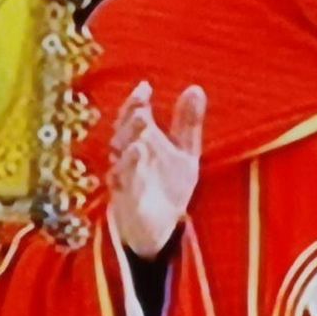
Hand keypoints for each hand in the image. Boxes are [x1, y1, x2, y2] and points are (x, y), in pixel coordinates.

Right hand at [108, 81, 206, 258]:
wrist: (161, 228)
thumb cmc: (168, 185)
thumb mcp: (184, 152)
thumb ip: (188, 123)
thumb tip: (195, 87)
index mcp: (142, 142)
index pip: (134, 116)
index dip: (136, 101)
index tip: (145, 87)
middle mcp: (129, 157)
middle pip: (123, 134)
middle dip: (130, 120)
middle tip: (141, 109)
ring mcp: (126, 179)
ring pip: (121, 159)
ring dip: (129, 143)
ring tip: (141, 130)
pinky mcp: (128, 201)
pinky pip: (125, 185)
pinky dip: (128, 172)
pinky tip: (137, 155)